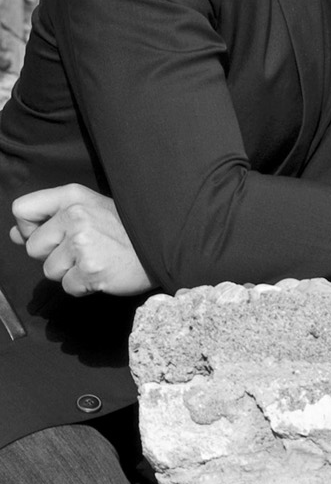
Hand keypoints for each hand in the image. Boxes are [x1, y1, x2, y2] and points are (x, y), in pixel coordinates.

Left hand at [11, 185, 151, 296]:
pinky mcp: (90, 269)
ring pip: (49, 270)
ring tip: (95, 260)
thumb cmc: (124, 231)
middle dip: (52, 255)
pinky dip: (83, 286)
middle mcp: (75, 215)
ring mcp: (83, 243)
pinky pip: (68, 286)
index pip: (22, 209)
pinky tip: (101, 273)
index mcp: (73, 196)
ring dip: (69, 272)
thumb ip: (48, 220)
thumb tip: (15, 234)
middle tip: (82, 250)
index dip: (29, 228)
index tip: (50, 235)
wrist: (162, 248)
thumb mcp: (88, 211)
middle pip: (33, 247)